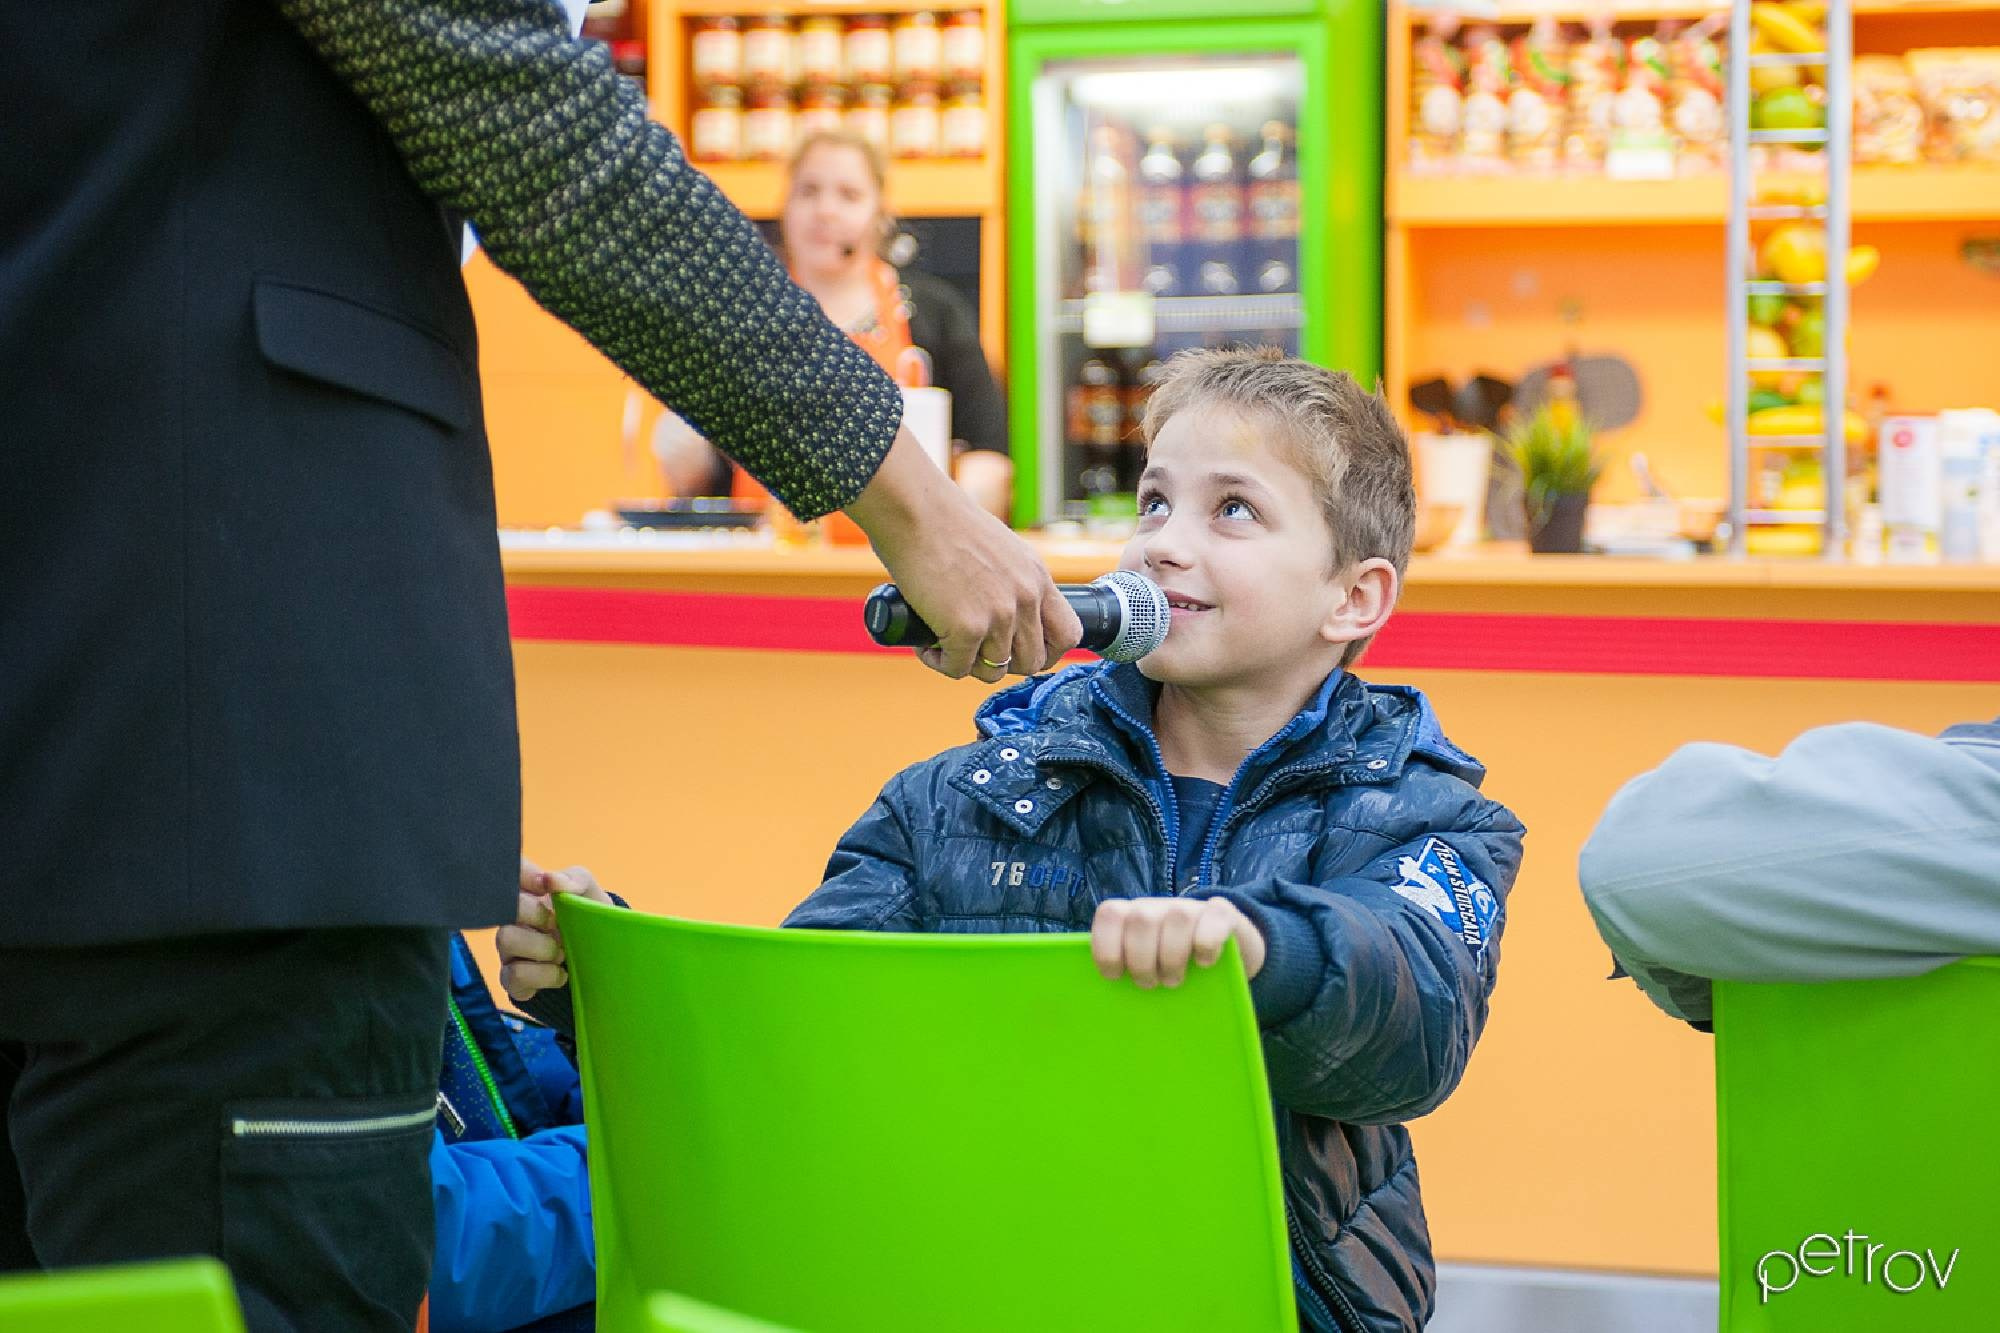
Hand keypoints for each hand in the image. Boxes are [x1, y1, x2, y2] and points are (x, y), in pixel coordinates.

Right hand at [497, 858, 615, 1002]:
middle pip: (506, 909)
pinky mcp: (513, 980)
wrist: (603, 962)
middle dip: (538, 916)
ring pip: (507, 940)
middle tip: (559, 924)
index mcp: (530, 893)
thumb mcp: (590, 895)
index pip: (510, 874)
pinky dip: (544, 975)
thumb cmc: (590, 920)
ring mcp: (510, 951)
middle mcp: (513, 920)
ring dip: (542, 947)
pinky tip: (561, 974)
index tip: (545, 885)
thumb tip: (549, 879)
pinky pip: (515, 975)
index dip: (523, 874)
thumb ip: (574, 879)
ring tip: (562, 953)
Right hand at [846, 427, 1080, 683]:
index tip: (1021, 653)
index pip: (1068, 635)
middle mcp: (1026, 599)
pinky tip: (927, 645)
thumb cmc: (945, 523)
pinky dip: (939, 662)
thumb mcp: (1001, 550)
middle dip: (1003, 664)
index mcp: (1038, 578)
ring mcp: (999, 615)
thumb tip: (1001, 616)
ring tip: (945, 644)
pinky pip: (957, 668)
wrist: (916, 508)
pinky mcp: (966, 628)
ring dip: (968, 664)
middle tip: (975, 650)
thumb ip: (1011, 581)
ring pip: (994, 671)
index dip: (1047, 653)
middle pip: (1032, 662)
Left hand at [1090, 897, 1265, 989]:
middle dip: (1141, 960)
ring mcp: (1191, 907)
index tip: (1114, 976)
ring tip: (1173, 981)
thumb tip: (1100, 1003)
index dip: (1106, 946)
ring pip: (1177, 917)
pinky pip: (1213, 920)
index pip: (1110, 914)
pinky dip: (1206, 945)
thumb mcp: (1147, 968)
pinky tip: (1204, 963)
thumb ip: (1126, 971)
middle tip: (1149, 983)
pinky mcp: (1222, 914)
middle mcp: (1159, 906)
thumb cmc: (1175, 969)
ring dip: (1172, 957)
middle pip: (1141, 919)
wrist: (1228, 956)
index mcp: (1133, 916)